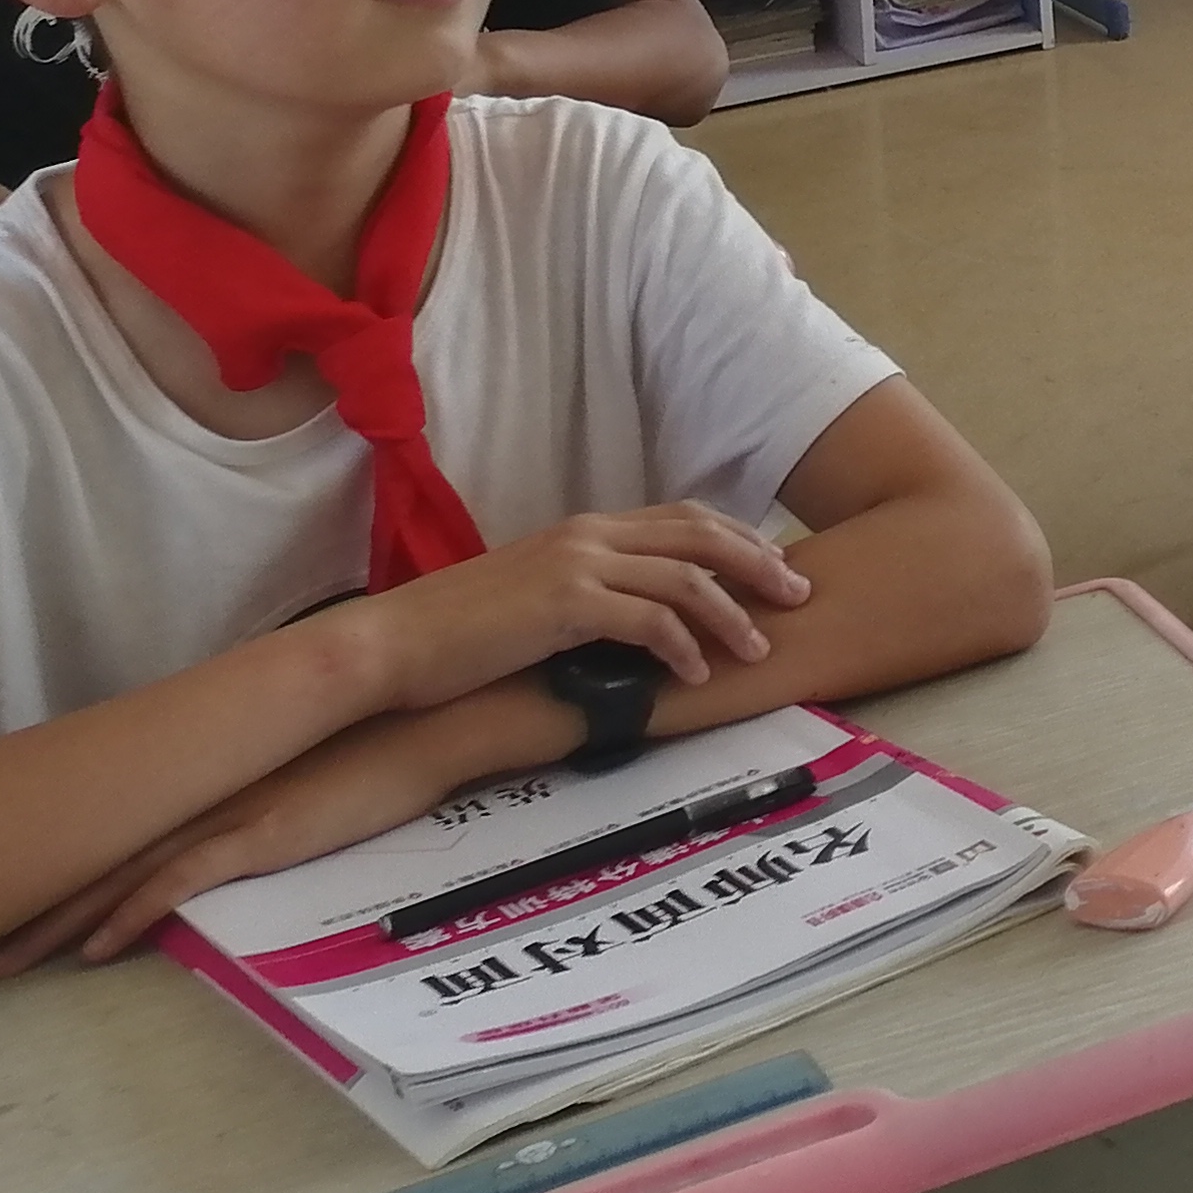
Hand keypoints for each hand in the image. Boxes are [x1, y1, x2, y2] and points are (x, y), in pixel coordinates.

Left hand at [0, 702, 519, 974]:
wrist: (436, 720)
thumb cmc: (387, 738)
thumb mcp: (304, 761)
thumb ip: (259, 781)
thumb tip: (234, 805)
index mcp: (213, 771)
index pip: (119, 818)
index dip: (63, 856)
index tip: (14, 889)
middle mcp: (206, 788)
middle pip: (102, 848)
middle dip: (36, 899)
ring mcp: (230, 810)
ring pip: (123, 871)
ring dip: (60, 920)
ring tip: (5, 960)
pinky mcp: (260, 834)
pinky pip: (179, 883)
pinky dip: (131, 916)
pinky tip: (95, 950)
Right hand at [350, 502, 813, 713]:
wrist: (393, 645)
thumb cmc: (458, 634)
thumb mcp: (534, 599)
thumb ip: (586, 594)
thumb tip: (633, 619)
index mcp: (585, 529)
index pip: (682, 518)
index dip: (736, 539)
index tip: (773, 567)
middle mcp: (589, 535)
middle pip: (700, 534)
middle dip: (757, 562)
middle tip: (798, 593)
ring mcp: (577, 565)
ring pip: (684, 577)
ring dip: (731, 613)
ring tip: (759, 647)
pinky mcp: (564, 605)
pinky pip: (647, 619)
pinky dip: (681, 645)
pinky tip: (695, 673)